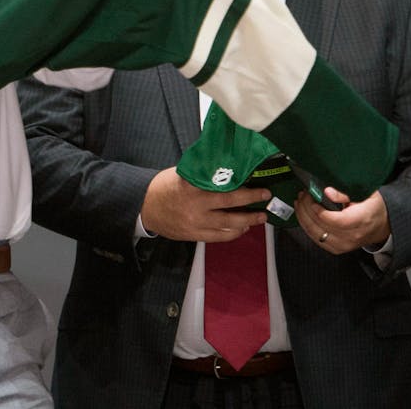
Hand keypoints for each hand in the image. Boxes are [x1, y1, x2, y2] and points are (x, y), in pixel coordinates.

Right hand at [140, 167, 269, 242]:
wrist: (144, 207)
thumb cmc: (163, 187)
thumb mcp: (182, 175)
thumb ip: (203, 176)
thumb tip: (227, 171)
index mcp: (193, 190)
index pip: (227, 192)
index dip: (248, 193)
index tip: (262, 190)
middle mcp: (196, 209)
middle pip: (231, 211)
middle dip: (252, 208)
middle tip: (266, 203)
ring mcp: (196, 225)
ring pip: (228, 228)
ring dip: (246, 223)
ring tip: (258, 219)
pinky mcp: (194, 235)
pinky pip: (219, 238)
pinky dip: (232, 233)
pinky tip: (240, 228)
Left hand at [295, 187, 390, 254]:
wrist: (383, 225)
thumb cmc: (374, 207)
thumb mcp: (366, 194)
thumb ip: (345, 193)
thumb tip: (327, 192)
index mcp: (362, 220)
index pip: (336, 220)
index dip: (319, 210)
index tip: (311, 197)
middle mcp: (352, 236)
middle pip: (322, 226)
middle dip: (307, 209)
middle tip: (303, 195)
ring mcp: (344, 245)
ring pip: (315, 234)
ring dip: (303, 217)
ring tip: (300, 202)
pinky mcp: (337, 249)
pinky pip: (316, 239)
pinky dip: (306, 226)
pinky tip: (303, 214)